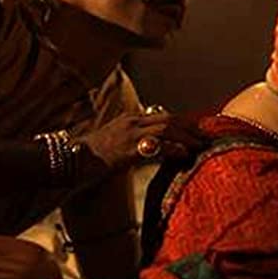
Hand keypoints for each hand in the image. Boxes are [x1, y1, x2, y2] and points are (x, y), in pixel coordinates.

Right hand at [76, 108, 206, 176]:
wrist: (70, 161)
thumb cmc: (92, 158)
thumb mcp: (117, 145)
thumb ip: (135, 144)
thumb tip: (153, 151)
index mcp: (130, 119)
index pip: (163, 117)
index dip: (183, 124)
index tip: (198, 132)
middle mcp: (132, 121)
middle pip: (169, 120)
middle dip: (190, 128)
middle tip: (207, 138)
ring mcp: (129, 133)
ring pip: (166, 129)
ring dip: (186, 137)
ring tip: (201, 146)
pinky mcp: (127, 148)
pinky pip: (156, 145)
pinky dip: (173, 148)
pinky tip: (184, 153)